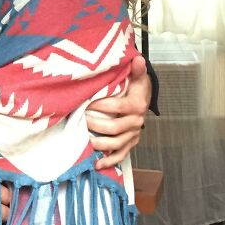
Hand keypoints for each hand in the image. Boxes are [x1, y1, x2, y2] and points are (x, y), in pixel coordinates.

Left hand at [86, 55, 150, 169]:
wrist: (144, 99)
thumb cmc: (135, 87)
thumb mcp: (137, 76)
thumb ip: (137, 69)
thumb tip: (139, 59)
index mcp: (137, 105)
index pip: (118, 107)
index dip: (101, 106)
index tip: (86, 103)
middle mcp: (136, 122)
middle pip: (114, 128)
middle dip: (95, 125)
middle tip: (80, 121)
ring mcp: (133, 135)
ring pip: (116, 144)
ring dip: (99, 144)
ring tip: (83, 141)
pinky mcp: (129, 144)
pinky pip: (120, 155)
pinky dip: (109, 161)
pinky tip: (96, 164)